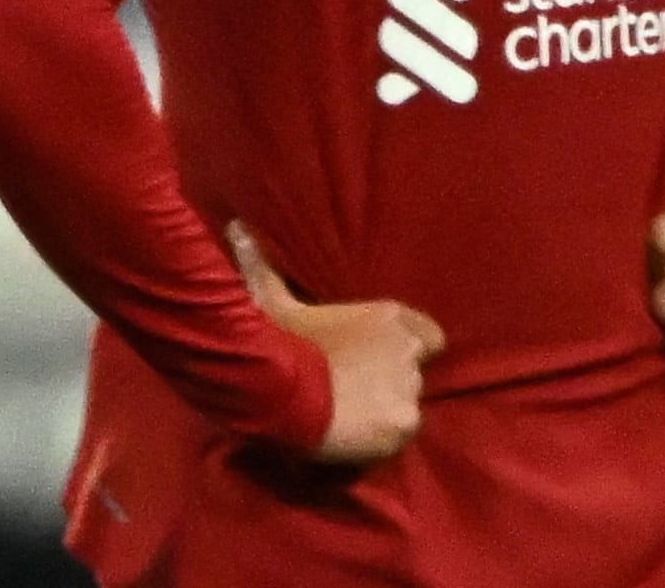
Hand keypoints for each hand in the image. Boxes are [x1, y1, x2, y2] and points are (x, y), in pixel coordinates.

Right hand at [230, 222, 444, 463]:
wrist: (284, 394)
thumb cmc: (282, 342)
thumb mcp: (274, 301)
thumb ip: (264, 267)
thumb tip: (236, 227)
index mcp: (388, 316)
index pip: (429, 334)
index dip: (411, 347)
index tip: (385, 358)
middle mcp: (407, 348)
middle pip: (412, 370)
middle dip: (390, 379)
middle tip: (356, 392)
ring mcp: (408, 386)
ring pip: (406, 401)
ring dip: (385, 408)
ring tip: (352, 418)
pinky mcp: (403, 422)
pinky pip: (400, 431)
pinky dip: (383, 437)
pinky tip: (356, 438)